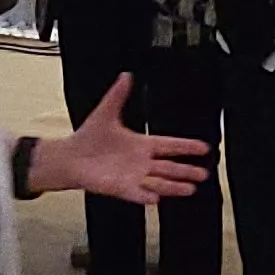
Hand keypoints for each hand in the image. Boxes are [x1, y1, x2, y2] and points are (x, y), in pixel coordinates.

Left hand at [31, 73, 210, 202]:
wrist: (70, 158)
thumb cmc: (89, 137)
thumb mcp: (106, 112)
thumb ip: (118, 95)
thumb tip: (126, 75)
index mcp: (141, 144)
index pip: (169, 145)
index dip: (187, 146)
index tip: (204, 148)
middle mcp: (141, 162)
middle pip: (170, 167)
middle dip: (187, 170)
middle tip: (204, 174)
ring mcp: (133, 176)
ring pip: (159, 182)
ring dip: (174, 186)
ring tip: (190, 189)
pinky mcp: (121, 188)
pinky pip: (137, 193)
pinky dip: (146, 196)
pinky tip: (156, 198)